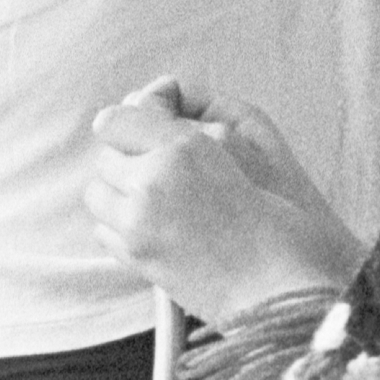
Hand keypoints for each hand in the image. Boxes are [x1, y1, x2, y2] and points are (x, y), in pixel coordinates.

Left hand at [84, 79, 365, 324]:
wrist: (281, 286)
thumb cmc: (277, 217)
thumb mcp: (244, 144)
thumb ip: (192, 115)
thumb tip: (150, 93)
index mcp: (185, 148)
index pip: (117, 119)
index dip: (132, 119)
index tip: (148, 124)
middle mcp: (154, 180)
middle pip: (106, 156)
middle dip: (128, 159)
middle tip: (164, 171)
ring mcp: (139, 222)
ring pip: (98, 193)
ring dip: (119, 194)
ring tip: (160, 202)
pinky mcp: (135, 256)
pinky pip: (104, 230)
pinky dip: (122, 227)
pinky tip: (157, 230)